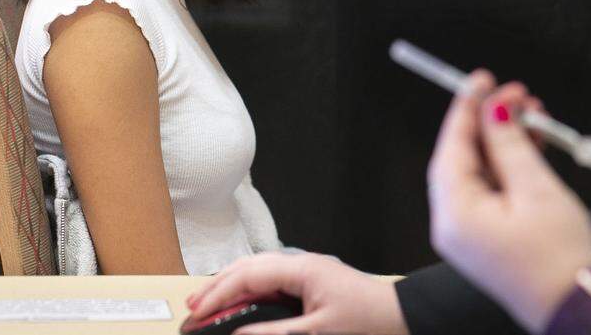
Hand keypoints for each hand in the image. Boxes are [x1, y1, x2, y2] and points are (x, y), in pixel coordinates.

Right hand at [184, 251, 408, 334]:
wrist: (399, 317)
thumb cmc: (367, 321)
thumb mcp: (317, 332)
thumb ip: (274, 332)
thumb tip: (237, 333)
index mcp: (302, 269)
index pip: (248, 276)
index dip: (218, 295)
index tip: (197, 314)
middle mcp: (301, 264)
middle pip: (248, 268)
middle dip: (216, 288)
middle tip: (191, 310)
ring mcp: (305, 271)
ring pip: (257, 271)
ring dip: (230, 286)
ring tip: (205, 304)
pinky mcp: (309, 282)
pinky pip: (270, 280)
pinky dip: (248, 290)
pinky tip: (238, 302)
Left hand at [428, 71, 590, 333]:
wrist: (578, 309)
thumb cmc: (559, 257)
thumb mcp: (536, 189)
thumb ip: (510, 144)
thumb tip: (495, 110)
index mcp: (455, 214)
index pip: (452, 146)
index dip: (467, 108)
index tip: (482, 79)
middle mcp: (453, 224)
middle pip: (464, 157)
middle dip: (490, 123)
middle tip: (517, 94)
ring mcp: (470, 234)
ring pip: (481, 171)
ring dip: (505, 142)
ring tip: (534, 114)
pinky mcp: (489, 238)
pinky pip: (493, 190)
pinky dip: (511, 166)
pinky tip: (534, 145)